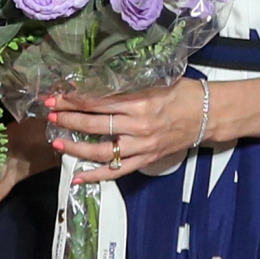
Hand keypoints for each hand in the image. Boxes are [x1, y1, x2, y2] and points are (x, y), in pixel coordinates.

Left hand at [44, 80, 203, 185]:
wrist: (209, 115)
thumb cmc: (184, 93)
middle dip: (69, 119)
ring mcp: (143, 145)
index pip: (99, 101)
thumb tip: (97, 83)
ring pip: (102, 151)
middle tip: (50, 115)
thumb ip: (129, 85)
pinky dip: (96, 176)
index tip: (57, 97)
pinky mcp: (146, 159)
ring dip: (76, 148)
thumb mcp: (157, 81)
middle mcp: (139, 125)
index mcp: (141, 102)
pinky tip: (77, 177)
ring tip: (57, 143)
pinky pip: (117, 171)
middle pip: (96, 124)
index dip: (75, 100)